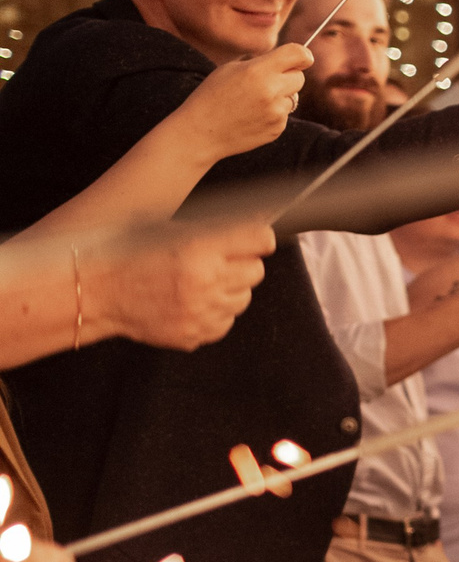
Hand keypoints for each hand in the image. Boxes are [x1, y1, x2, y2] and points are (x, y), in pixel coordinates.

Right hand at [93, 218, 272, 349]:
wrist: (95, 291)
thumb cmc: (127, 254)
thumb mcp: (169, 228)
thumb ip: (214, 230)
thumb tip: (259, 226)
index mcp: (199, 248)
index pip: (261, 240)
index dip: (259, 239)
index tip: (255, 240)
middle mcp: (205, 281)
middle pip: (257, 271)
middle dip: (242, 264)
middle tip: (218, 261)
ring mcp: (201, 313)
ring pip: (244, 298)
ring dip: (229, 289)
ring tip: (199, 282)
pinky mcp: (195, 335)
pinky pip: (225, 321)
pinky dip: (215, 312)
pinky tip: (191, 301)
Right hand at [171, 43, 310, 163]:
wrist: (201, 131)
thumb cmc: (212, 95)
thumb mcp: (231, 69)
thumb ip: (261, 63)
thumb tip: (288, 62)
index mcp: (258, 71)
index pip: (298, 54)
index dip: (303, 55)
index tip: (303, 58)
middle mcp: (271, 91)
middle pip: (300, 78)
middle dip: (288, 77)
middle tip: (267, 80)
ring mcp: (276, 112)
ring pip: (293, 98)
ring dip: (280, 97)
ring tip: (252, 102)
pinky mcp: (277, 128)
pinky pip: (284, 115)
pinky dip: (273, 113)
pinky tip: (252, 116)